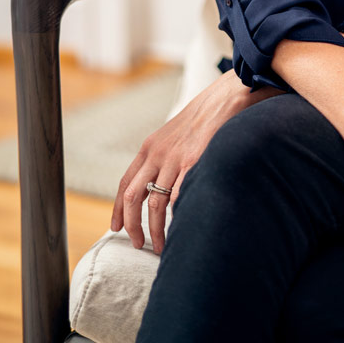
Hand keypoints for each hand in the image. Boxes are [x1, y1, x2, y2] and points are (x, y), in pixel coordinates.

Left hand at [110, 69, 281, 253]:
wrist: (227, 96)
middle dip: (132, 225)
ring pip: (155, 204)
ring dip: (154, 230)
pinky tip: (181, 227)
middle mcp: (157, 153)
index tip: (116, 228)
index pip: (125, 183)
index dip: (118, 209)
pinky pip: (179, 196)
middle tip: (137, 244)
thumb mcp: (175, 134)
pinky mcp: (195, 162)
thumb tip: (160, 184)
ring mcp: (175, 158)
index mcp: (150, 147)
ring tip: (160, 246)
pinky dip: (176, 216)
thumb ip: (164, 156)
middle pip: (133, 197)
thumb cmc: (205, 116)